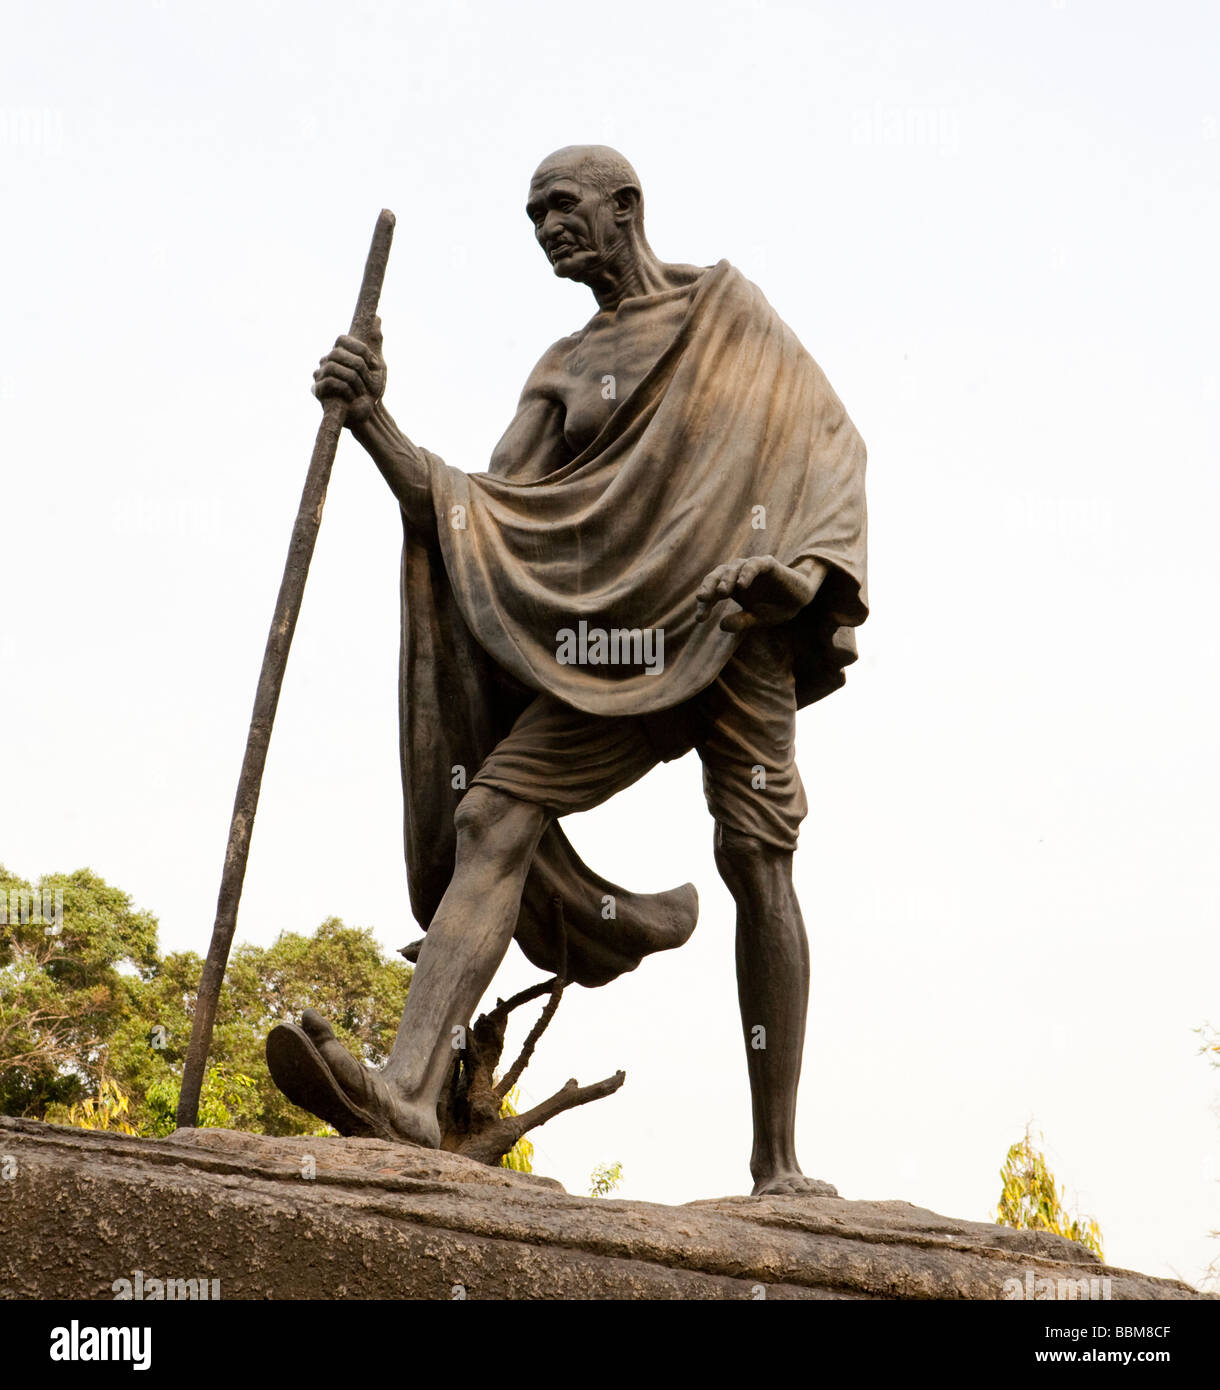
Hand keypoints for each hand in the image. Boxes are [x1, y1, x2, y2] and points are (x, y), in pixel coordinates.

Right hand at [312, 316, 386, 422]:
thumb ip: (375, 342)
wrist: (370, 415)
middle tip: (368, 381)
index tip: (374, 365)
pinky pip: (330, 382)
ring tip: (361, 392)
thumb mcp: (377, 364)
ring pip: (334, 367)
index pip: (342, 339)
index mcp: (339, 353)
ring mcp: (320, 376)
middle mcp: (326, 362)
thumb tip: (377, 318)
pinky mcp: (318, 391)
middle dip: (359, 367)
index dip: (360, 350)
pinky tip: (352, 398)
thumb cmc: (371, 390)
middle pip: (337, 353)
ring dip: (354, 381)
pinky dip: (347, 390)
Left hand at [695, 556, 820, 632]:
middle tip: (701, 599)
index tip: (700, 618)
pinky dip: (747, 573)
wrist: (800, 599)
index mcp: (732, 587)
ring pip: (734, 568)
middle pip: (718, 575)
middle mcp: (738, 574)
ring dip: (726, 579)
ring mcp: (752, 567)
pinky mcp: (768, 564)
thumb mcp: (757, 618)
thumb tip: (721, 626)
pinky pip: (755, 565)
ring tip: (721, 592)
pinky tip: (742, 585)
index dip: (705, 604)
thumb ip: (740, 621)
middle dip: (708, 587)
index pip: (712, 593)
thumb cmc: (775, 607)